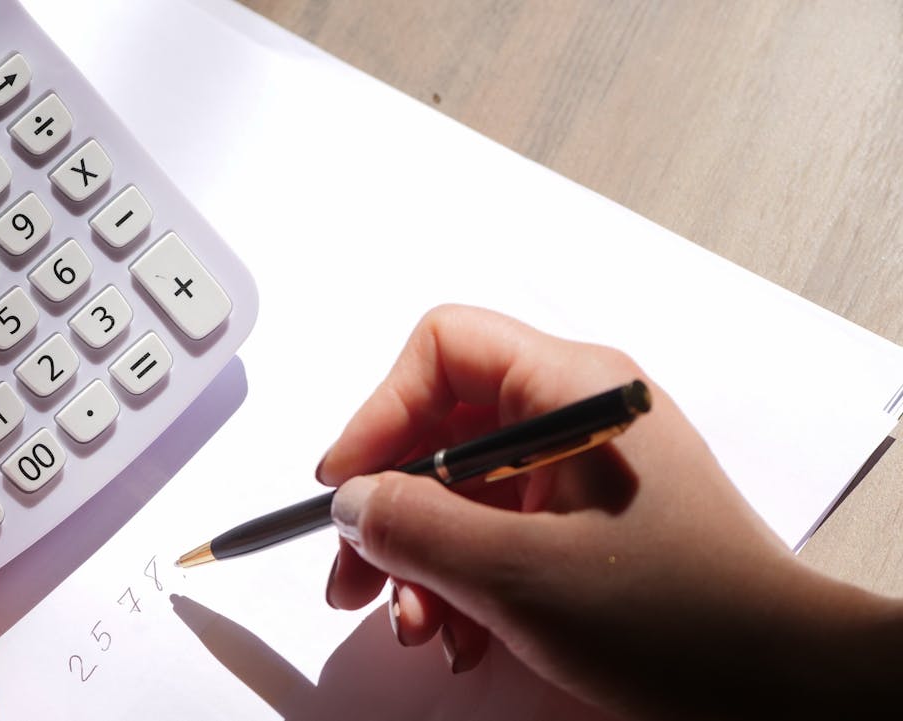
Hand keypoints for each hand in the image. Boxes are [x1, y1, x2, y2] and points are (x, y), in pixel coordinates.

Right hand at [319, 305, 902, 719]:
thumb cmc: (678, 618)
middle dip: (390, 512)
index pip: (443, 350)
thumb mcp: (520, 573)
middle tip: (354, 579)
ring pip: (460, 492)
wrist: (778, 687)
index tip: (346, 485)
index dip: (381, 411)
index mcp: (572, 389)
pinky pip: (493, 531)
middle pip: (440, 430)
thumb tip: (349, 502)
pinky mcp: (580, 520)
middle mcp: (573, 414)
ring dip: (421, 563)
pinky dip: (463, 582)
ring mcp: (578, 469)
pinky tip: (461, 636)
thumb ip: (416, 529)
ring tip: (415, 628)